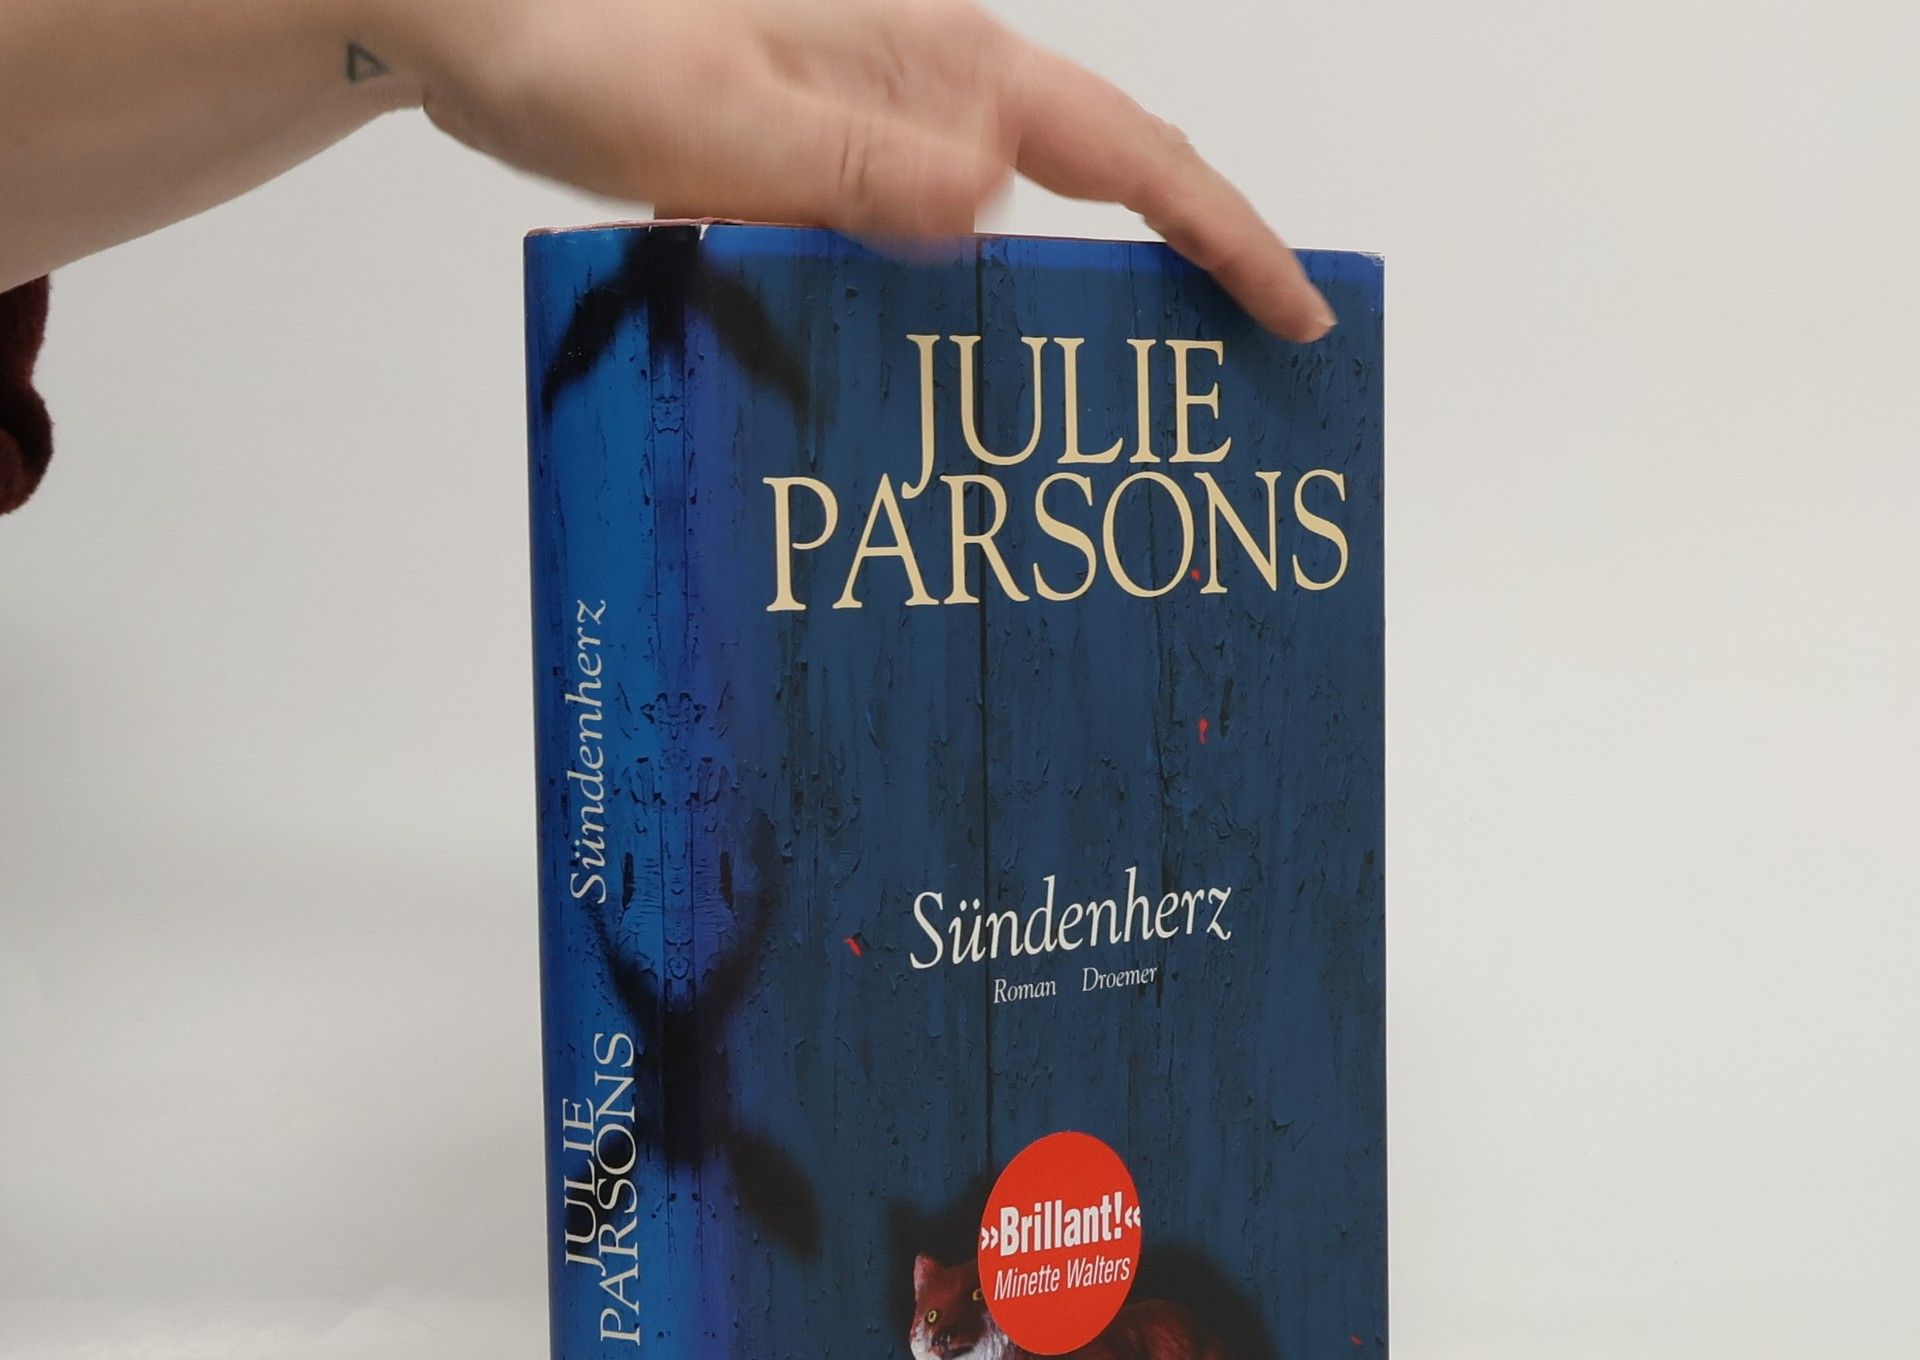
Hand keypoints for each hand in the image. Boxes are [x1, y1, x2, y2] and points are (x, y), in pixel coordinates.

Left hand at [385, 0, 1335, 338]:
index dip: (1225, 234)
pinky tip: (947, 388)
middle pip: (1098, 189)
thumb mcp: (722, 115)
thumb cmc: (582, 39)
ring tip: (1099, 431)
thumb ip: (858, 162)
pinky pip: (923, 248)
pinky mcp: (827, 163)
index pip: (1126, 152)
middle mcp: (929, 88)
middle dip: (1176, 283)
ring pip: (1010, 234)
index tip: (1297, 312)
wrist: (477, 14)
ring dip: (1057, 319)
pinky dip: (955, 316)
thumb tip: (996, 207)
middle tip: (1220, 402)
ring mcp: (880, 126)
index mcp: (939, 59)